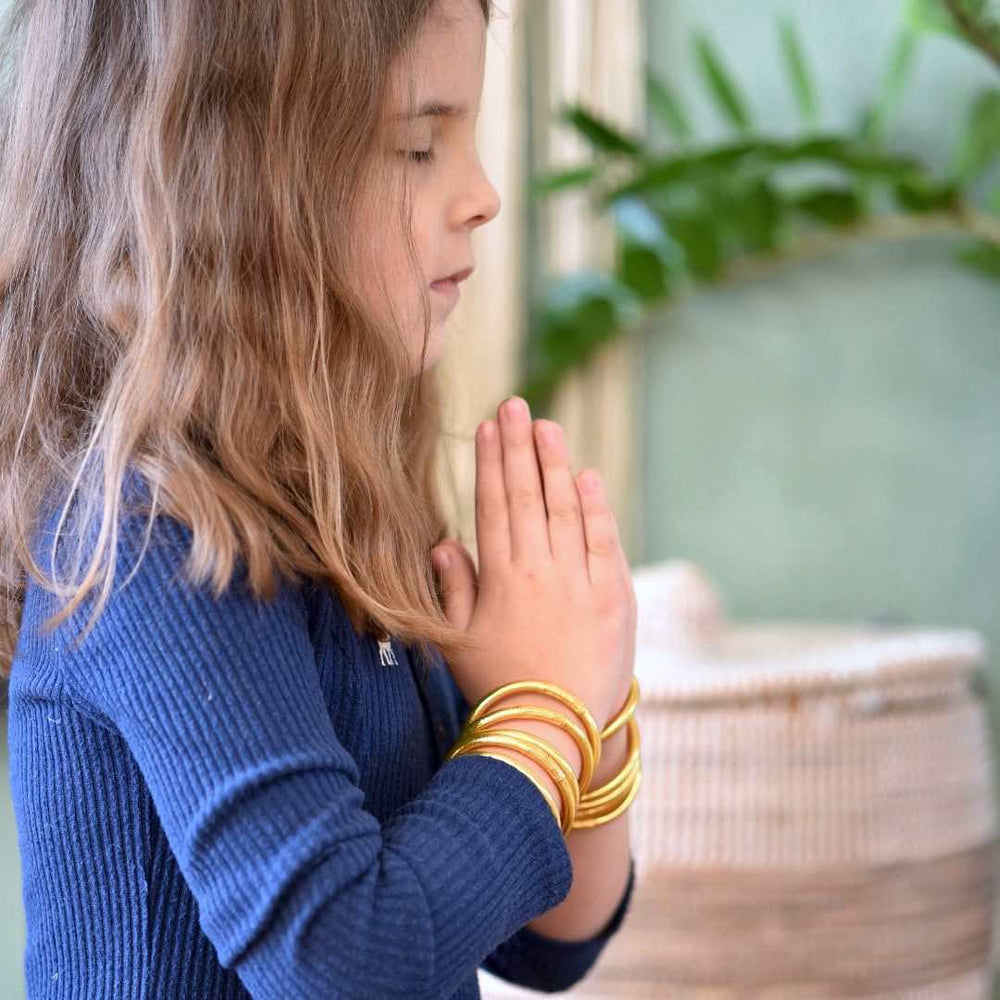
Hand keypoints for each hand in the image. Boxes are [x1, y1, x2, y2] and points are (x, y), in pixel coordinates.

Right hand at [431, 396, 635, 730]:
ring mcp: (581, 580)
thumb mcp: (457, 641)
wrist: (556, 729)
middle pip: (528, 495)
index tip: (489, 425)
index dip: (491, 461)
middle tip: (517, 405)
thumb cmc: (499, 687)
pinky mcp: (615, 597)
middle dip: (521, 446)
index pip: (493, 504)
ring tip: (548, 427)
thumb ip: (452, 587)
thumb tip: (444, 541)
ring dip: (556, 464)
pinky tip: (587, 476)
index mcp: (500, 577)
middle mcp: (540, 569)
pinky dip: (596, 506)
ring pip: (566, 508)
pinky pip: (604, 540)